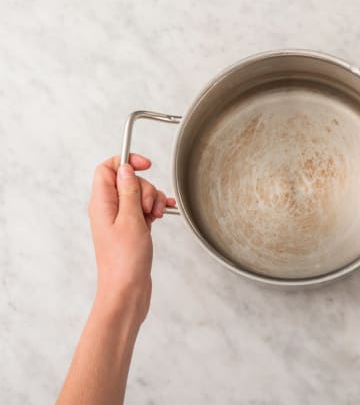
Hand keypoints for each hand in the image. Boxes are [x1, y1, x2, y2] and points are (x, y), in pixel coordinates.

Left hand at [88, 154, 174, 323]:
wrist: (127, 290)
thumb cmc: (125, 261)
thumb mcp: (130, 220)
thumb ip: (128, 191)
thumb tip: (126, 169)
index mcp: (102, 204)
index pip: (108, 169)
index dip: (127, 162)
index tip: (146, 166)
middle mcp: (109, 209)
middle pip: (128, 180)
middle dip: (146, 187)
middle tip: (149, 207)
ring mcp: (120, 219)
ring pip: (139, 195)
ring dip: (153, 200)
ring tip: (155, 216)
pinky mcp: (131, 229)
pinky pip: (144, 209)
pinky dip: (155, 209)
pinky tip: (164, 213)